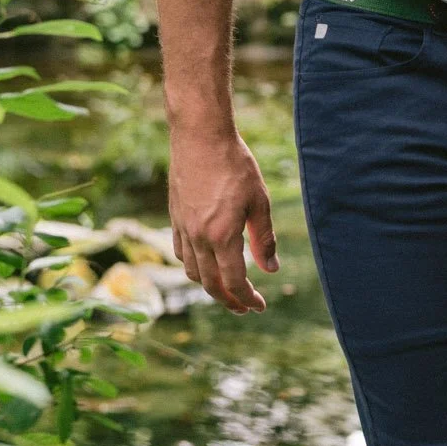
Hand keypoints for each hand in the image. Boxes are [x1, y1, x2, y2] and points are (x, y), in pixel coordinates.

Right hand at [168, 123, 278, 314]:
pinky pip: (181, 253)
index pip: (234, 282)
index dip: (247, 299)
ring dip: (210, 286)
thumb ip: (264, 239)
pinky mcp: (175, 218)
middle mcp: (199, 238)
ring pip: (193, 271)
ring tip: (227, 289)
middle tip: (245, 308)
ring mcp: (183, 228)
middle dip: (229, 301)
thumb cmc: (235, 165)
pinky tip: (206, 264)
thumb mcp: (259, 201)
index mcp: (222, 236)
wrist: (200, 137)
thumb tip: (271, 270)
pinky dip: (194, 267)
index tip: (260, 306)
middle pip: (211, 284)